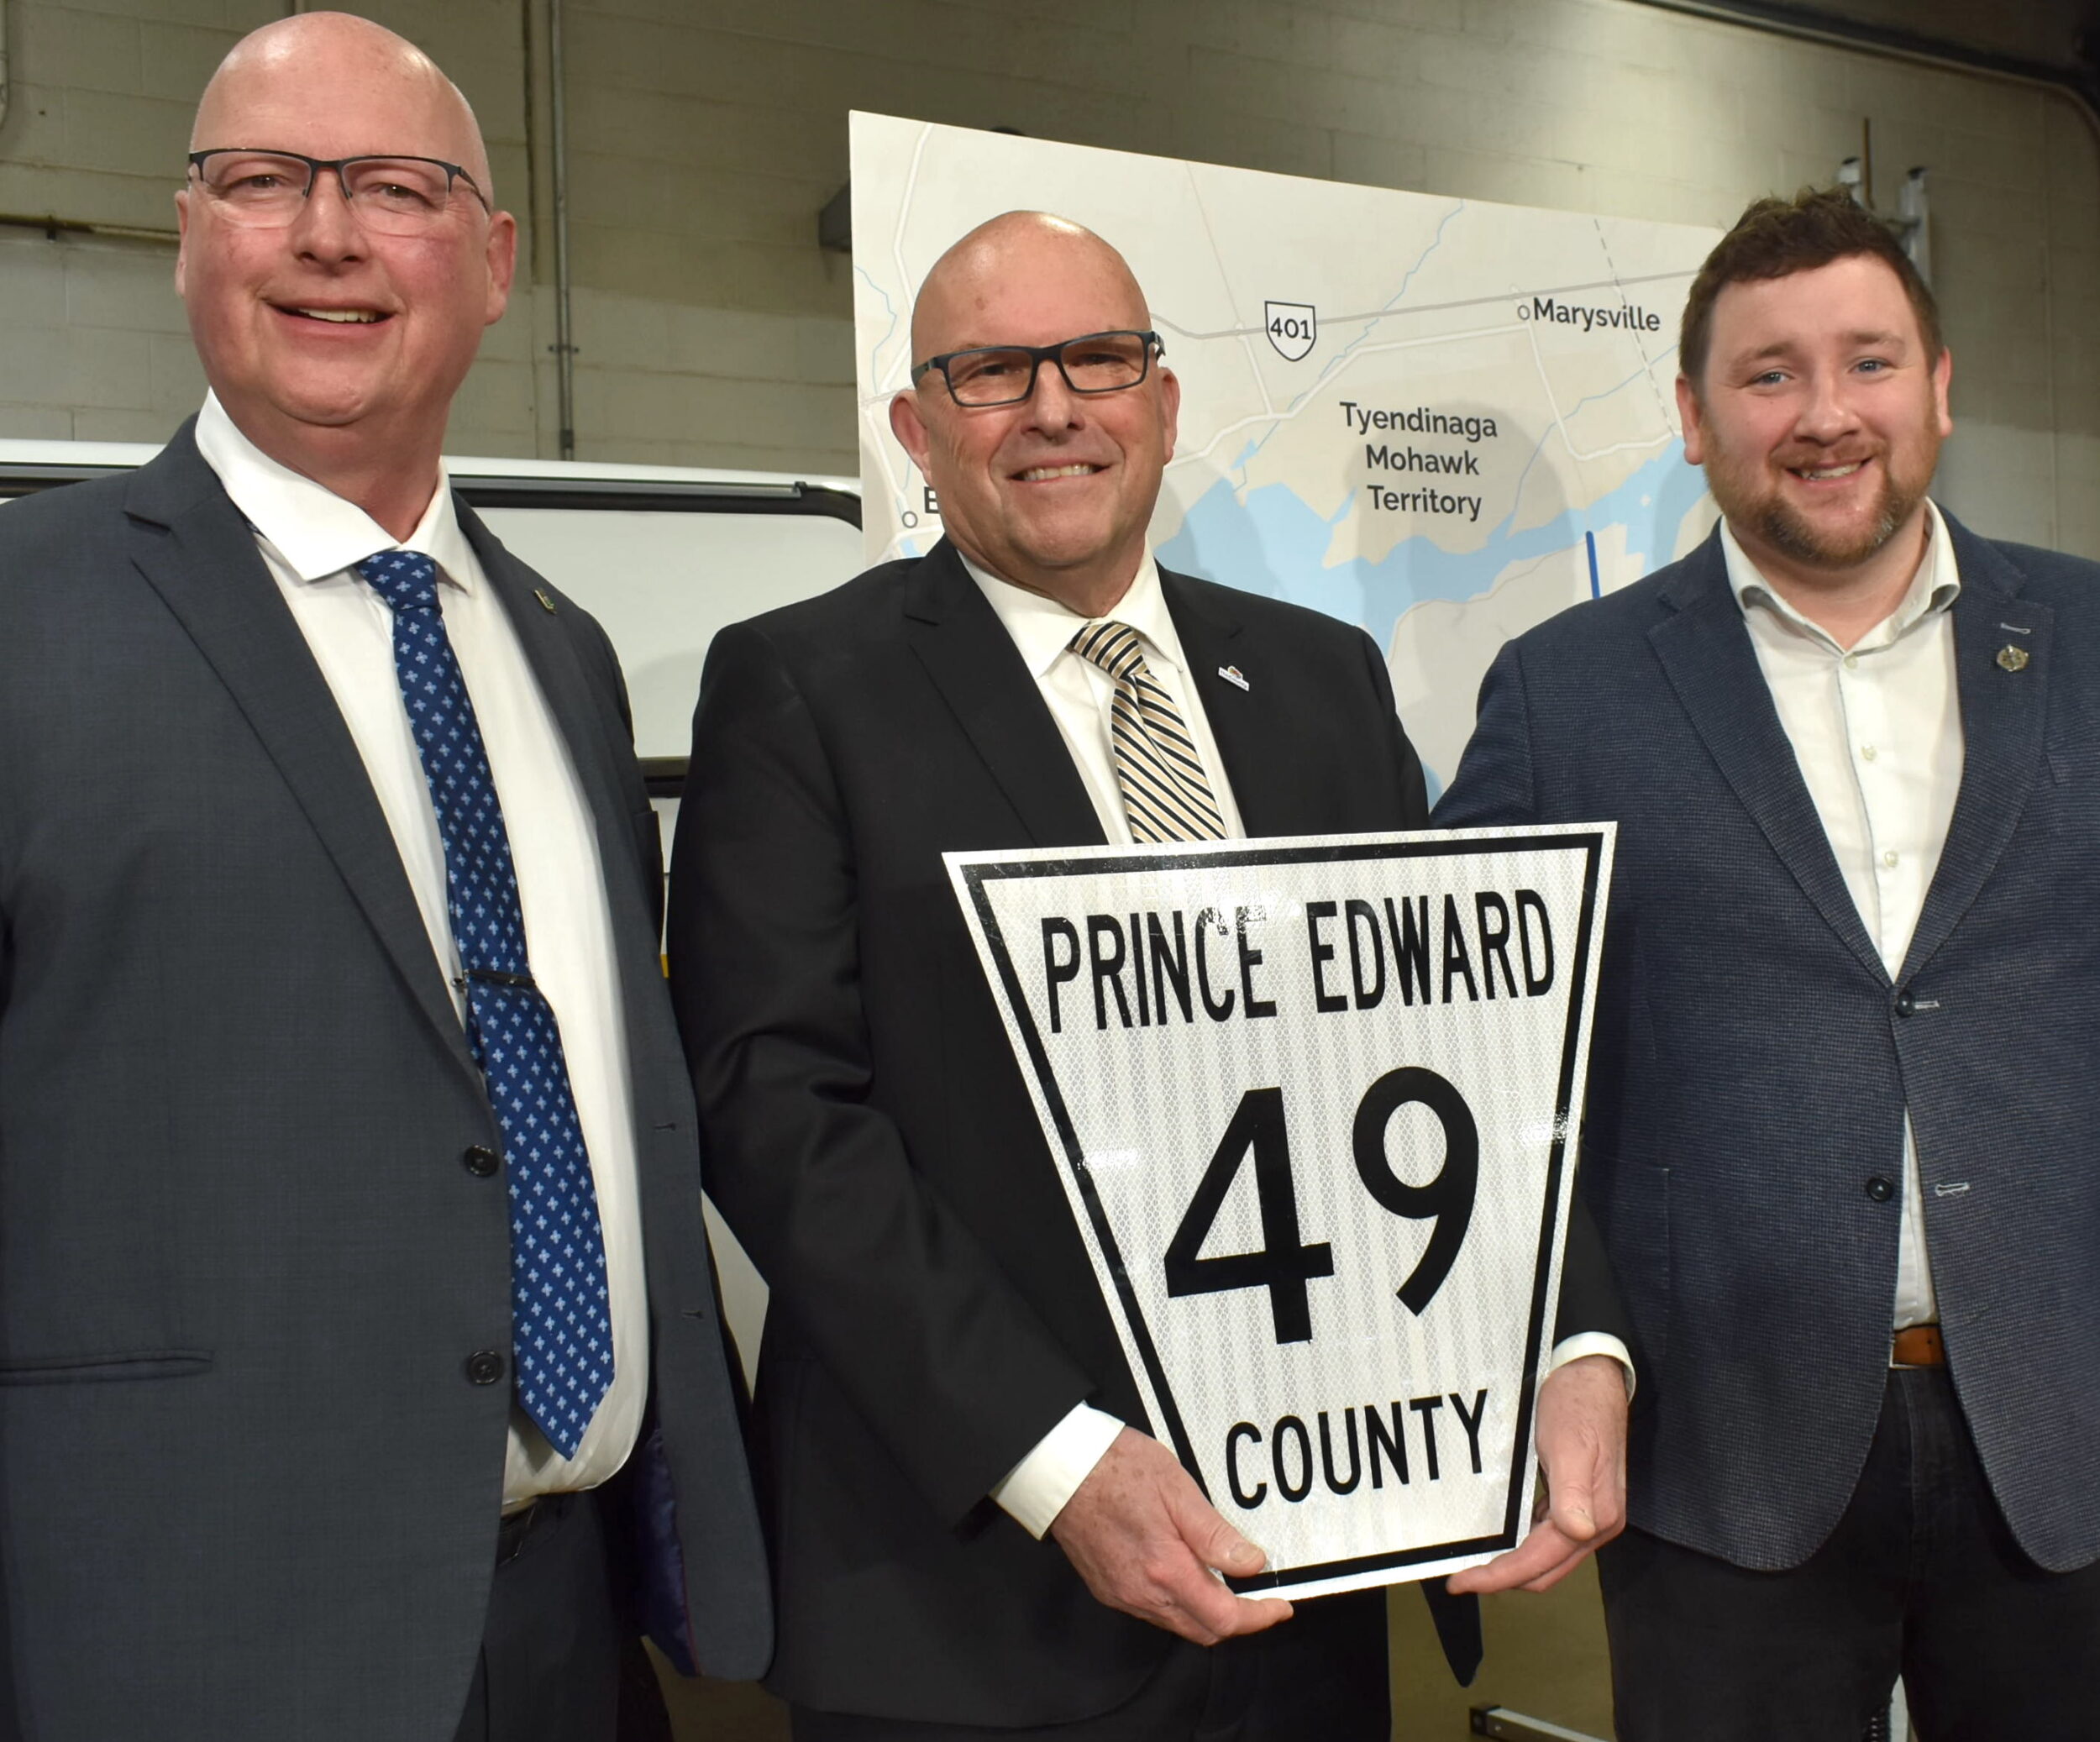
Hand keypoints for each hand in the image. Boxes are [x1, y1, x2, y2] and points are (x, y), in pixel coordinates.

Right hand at [1048, 1427, 1294, 1643]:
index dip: (1258, 1617)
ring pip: (1178, 1623)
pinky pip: (1153, 1611)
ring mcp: (1122, 1594)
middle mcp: (1142, 1592)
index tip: (1279, 1607)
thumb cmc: (1113, 1468)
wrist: (1059, 1469)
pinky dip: (1180, 1604)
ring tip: (1227, 1583)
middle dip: (1238, 1621)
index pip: (1224, 1618)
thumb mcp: (1177, 1489)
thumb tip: (1251, 1564)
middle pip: (1203, 1630)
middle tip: (1260, 1599)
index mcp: (1165, 1569)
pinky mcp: (1108, 1588)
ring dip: (1208, 1613)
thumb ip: (1215, 1534)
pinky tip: (1187, 1576)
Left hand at [1447, 1353, 1627, 1594]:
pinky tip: (1502, 1539)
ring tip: (1476, 1565)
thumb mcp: (1569, 1446)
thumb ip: (1573, 1492)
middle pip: (1544, 1571)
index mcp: (1595, 1516)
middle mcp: (1596, 1523)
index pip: (1540, 1563)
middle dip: (1502, 1579)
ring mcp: (1589, 1515)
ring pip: (1546, 1560)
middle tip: (1461, 1578)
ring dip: (1513, 1567)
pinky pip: (1548, 1539)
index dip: (1500, 1577)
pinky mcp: (1579, 1503)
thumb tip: (1577, 1530)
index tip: (1463, 1582)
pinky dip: (1524, 1547)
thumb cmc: (1578, 1405)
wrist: (1593, 1375)